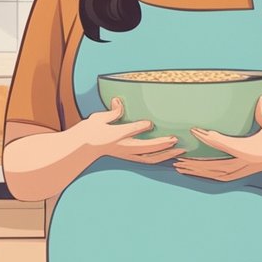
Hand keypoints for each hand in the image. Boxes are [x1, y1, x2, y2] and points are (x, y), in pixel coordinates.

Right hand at [71, 97, 185, 164]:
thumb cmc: (89, 131)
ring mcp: (127, 154)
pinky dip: (160, 159)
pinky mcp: (129, 157)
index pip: (129, 131)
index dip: (140, 127)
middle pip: (145, 148)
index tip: (150, 123)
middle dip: (161, 144)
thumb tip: (118, 101)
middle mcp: (123, 147)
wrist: (82, 148)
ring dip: (165, 155)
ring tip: (180, 151)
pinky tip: (170, 156)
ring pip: (149, 158)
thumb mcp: (98, 118)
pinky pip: (147, 160)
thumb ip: (112, 112)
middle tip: (175, 139)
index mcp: (114, 136)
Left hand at [173, 96, 261, 181]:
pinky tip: (194, 173)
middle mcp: (243, 162)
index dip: (209, 137)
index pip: (225, 143)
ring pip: (214, 173)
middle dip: (194, 162)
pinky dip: (205, 175)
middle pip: (214, 164)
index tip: (195, 131)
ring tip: (179, 167)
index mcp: (249, 149)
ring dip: (196, 170)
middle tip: (177, 158)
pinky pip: (218, 176)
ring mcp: (241, 169)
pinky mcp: (240, 172)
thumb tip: (259, 100)